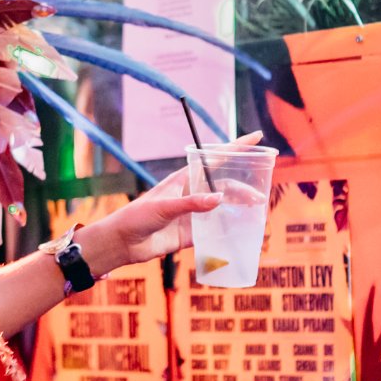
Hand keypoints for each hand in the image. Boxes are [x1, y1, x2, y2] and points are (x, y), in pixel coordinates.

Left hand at [89, 133, 264, 268]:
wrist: (122, 243)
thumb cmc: (137, 217)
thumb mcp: (163, 207)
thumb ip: (191, 203)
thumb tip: (220, 198)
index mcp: (184, 179)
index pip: (214, 159)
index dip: (235, 148)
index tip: (256, 138)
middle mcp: (192, 194)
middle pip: (224, 186)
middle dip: (243, 187)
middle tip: (259, 196)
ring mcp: (193, 214)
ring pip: (223, 206)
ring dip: (239, 207)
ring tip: (256, 210)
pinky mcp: (191, 234)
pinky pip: (215, 229)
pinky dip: (228, 229)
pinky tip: (242, 230)